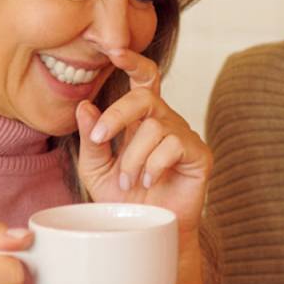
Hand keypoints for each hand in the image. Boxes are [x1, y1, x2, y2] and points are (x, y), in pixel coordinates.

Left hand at [76, 46, 210, 234]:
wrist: (149, 232)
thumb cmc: (124, 201)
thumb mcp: (96, 169)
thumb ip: (91, 138)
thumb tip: (85, 106)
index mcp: (141, 117)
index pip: (143, 78)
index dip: (133, 61)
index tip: (115, 50)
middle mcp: (164, 120)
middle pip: (145, 96)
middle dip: (117, 114)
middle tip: (100, 138)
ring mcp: (184, 135)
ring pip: (154, 127)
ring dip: (133, 157)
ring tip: (128, 181)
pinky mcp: (199, 154)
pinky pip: (173, 146)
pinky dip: (154, 165)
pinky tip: (150, 183)